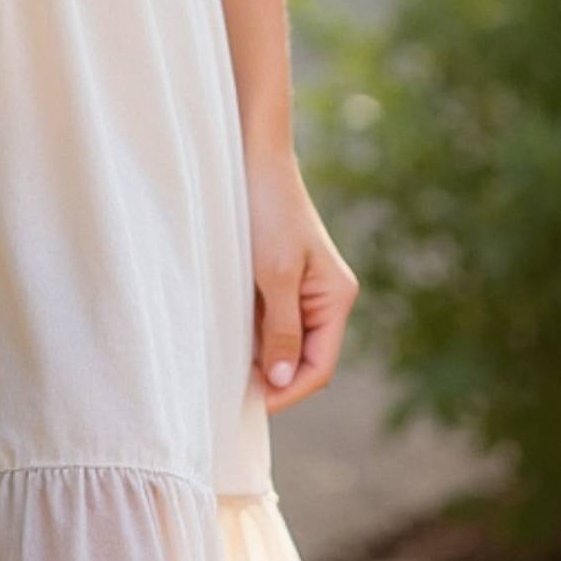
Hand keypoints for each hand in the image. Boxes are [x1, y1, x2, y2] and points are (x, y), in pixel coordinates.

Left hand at [246, 145, 358, 413]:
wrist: (252, 157)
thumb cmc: (268, 210)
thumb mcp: (275, 274)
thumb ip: (282, 329)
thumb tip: (283, 378)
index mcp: (336, 298)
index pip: (320, 366)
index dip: (289, 390)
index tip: (251, 403)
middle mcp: (324, 298)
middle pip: (303, 358)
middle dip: (272, 377)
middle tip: (232, 391)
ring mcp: (301, 288)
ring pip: (282, 341)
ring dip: (258, 355)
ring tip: (224, 366)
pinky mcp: (278, 278)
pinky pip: (268, 319)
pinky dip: (249, 332)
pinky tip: (225, 337)